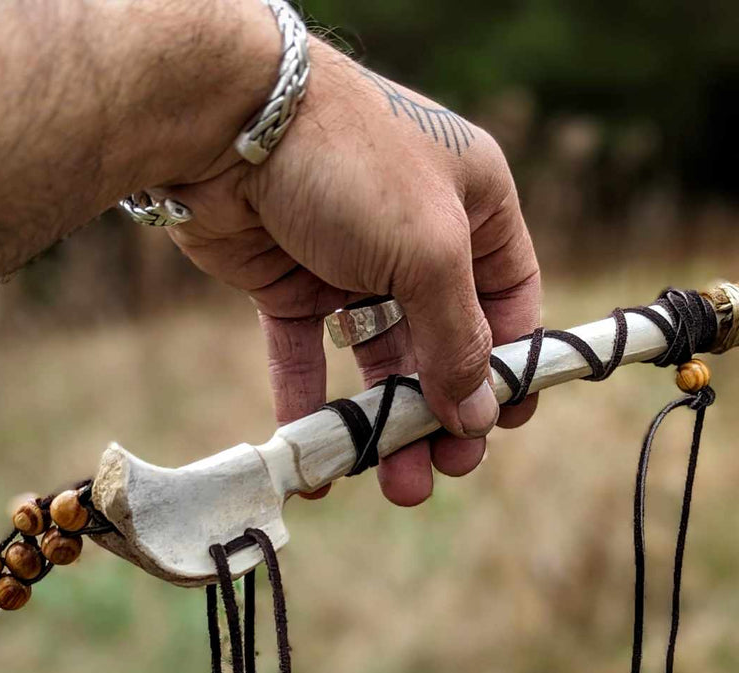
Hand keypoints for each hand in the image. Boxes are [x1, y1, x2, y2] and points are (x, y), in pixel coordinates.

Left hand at [159, 39, 541, 505]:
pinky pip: (308, 356)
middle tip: (447, 469)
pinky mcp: (288, 281)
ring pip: (378, 358)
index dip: (512, 362)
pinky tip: (320, 461)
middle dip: (446, 409)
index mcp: (474, 203)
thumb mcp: (428, 251)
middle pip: (443, 340)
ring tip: (397, 484)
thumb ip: (456, 339)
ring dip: (387, 423)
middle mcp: (416, 232)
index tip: (506, 423)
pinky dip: (313, 407)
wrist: (226, 122)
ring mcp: (349, 259)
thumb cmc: (349, 163)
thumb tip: (478, 415)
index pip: (510, 297)